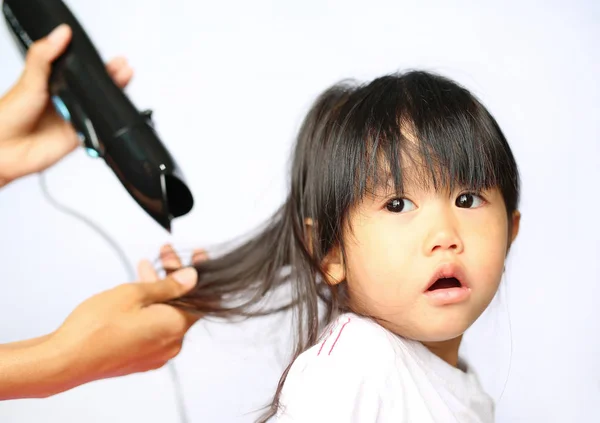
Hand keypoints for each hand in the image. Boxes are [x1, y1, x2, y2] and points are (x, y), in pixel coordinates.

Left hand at [0, 24, 132, 185]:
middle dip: (112, 78)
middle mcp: (65, 100)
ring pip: (100, 106)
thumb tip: (60, 34)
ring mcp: (73, 118)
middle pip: (95, 88)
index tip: (109, 56)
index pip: (80, 70)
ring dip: (113, 97)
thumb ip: (45, 56)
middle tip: (123, 68)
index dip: (96, 64)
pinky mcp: (78, 136)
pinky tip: (113, 114)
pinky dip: (106, 123)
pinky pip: (98, 129)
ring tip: (124, 81)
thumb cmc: (8, 115)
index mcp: (53, 83)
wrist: (4, 149)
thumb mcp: (29, 79)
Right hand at [47, 247, 205, 386]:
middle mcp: (171, 344)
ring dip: (159, 291)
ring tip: (145, 268)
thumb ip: (168, 285)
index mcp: (175, 327)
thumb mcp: (134, 294)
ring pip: (166, 315)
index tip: (197, 255)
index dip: (196, 273)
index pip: (199, 296)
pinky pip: (154, 329)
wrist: (65, 360)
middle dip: (173, 277)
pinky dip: (150, 309)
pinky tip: (137, 294)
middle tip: (165, 255)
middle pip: (182, 304)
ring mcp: (156, 354)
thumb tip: (193, 277)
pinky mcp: (141, 359)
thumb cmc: (96, 327)